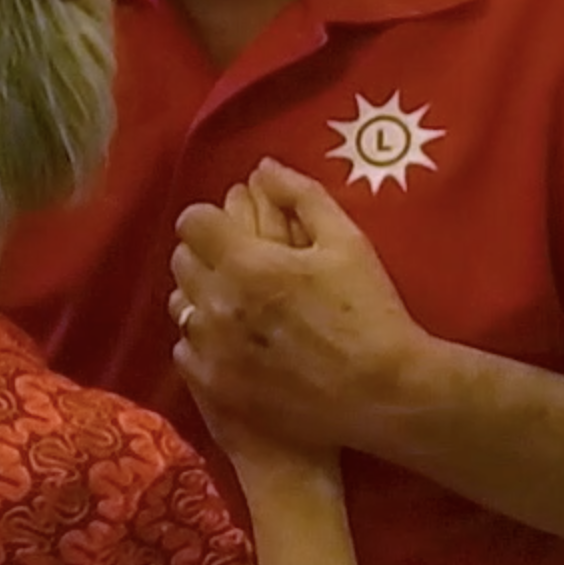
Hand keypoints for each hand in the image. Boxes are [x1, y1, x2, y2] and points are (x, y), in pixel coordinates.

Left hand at [170, 158, 437, 454]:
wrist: (383, 395)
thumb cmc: (370, 314)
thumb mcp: (347, 243)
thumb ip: (301, 197)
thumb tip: (264, 169)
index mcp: (246, 264)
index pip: (193, 222)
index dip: (213, 219)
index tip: (234, 228)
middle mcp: (216, 307)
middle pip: (182, 261)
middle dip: (206, 254)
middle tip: (243, 265)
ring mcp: (211, 353)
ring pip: (180, 307)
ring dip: (203, 298)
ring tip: (241, 307)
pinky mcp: (215, 390)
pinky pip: (185, 353)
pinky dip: (204, 343)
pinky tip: (237, 345)